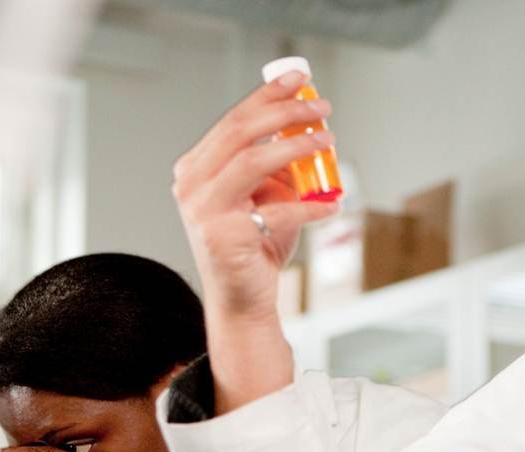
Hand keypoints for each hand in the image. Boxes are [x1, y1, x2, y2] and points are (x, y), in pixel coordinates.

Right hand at [171, 71, 340, 413]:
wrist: (242, 301)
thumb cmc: (255, 246)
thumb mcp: (264, 197)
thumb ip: (276, 166)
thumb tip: (310, 129)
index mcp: (196, 168)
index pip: (234, 120)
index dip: (268, 95)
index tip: (300, 78)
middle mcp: (191, 184)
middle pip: (241, 131)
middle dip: (286, 112)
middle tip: (322, 108)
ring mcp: (203, 210)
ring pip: (254, 161)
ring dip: (297, 147)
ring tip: (329, 142)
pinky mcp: (223, 236)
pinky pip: (276, 211)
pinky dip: (310, 205)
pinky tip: (333, 203)